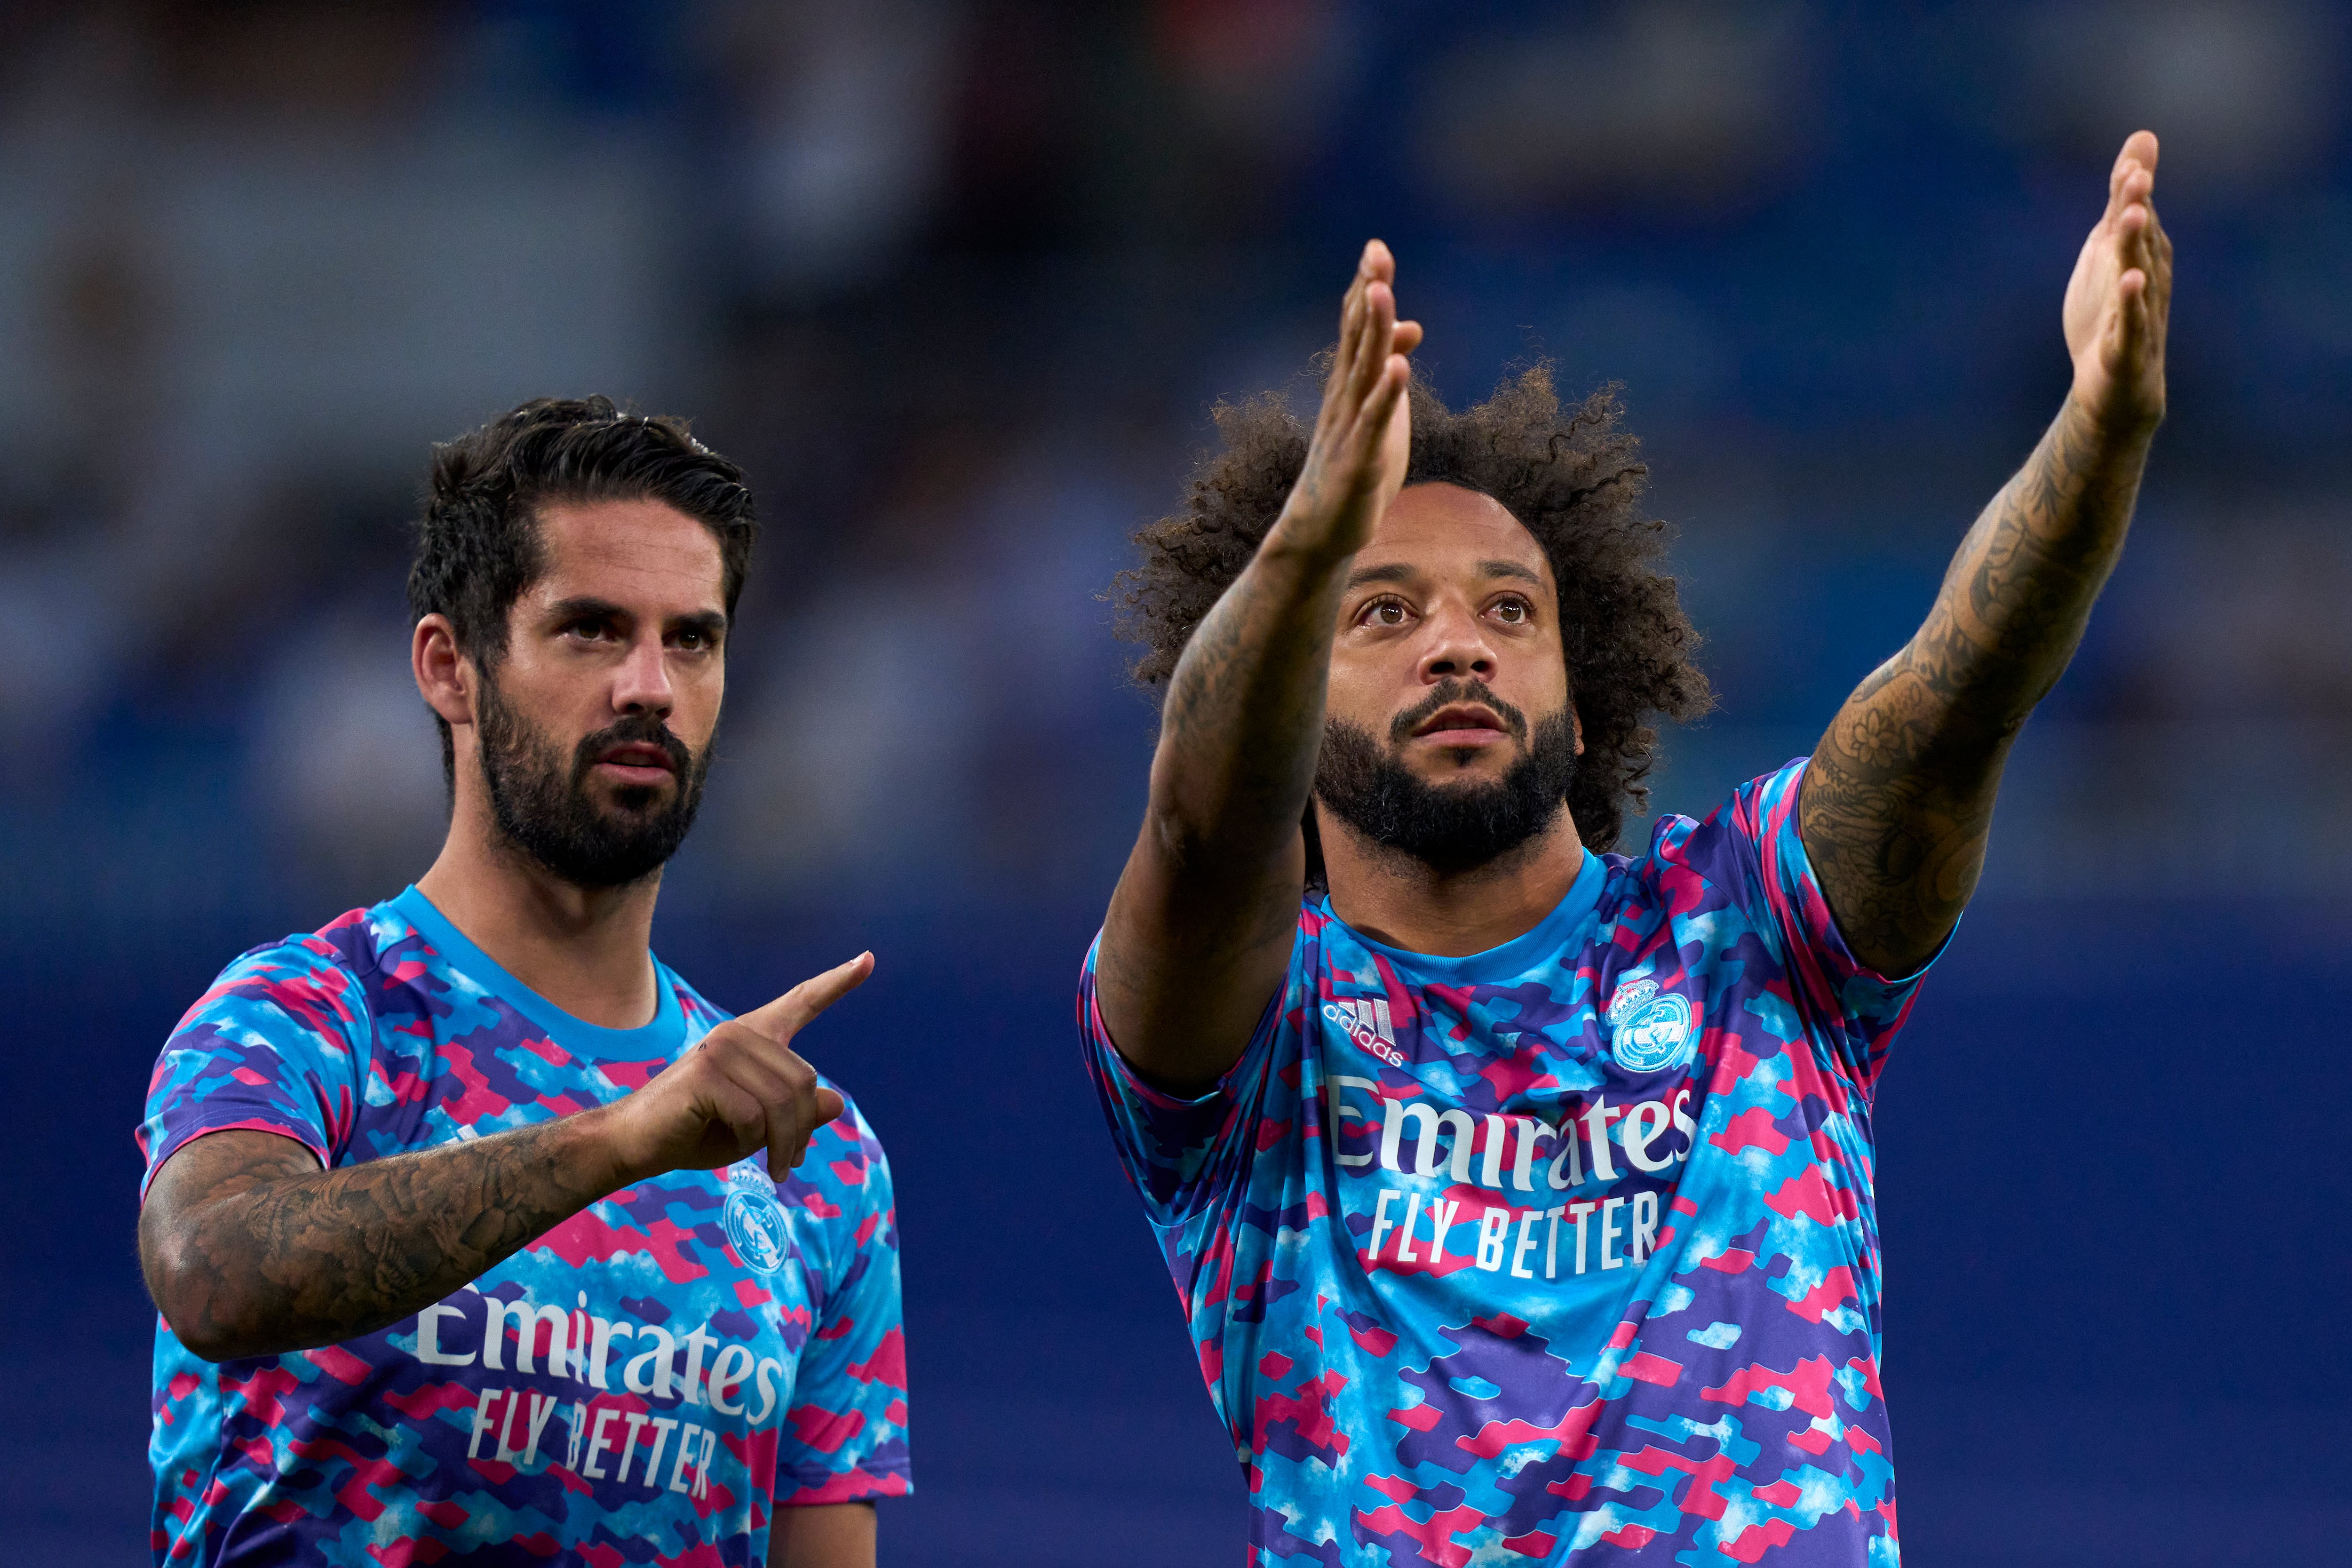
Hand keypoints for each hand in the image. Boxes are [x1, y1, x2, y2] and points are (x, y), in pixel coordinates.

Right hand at [605, 953, 872, 1181]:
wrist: (632, 1143)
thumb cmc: (696, 1132)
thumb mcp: (758, 1127)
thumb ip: (797, 1112)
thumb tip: (836, 1102)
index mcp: (753, 1037)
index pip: (800, 1002)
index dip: (837, 983)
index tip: (868, 959)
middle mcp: (738, 1033)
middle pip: (804, 1081)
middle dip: (801, 1130)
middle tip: (789, 1163)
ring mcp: (721, 1049)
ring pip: (783, 1102)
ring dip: (781, 1143)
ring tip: (772, 1166)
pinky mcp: (706, 1074)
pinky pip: (754, 1117)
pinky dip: (749, 1142)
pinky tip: (728, 1145)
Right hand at [1276, 239, 1422, 560]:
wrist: (1323, 529)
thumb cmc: (1354, 464)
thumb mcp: (1381, 410)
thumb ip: (1391, 366)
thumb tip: (1410, 326)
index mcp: (1349, 384)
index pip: (1356, 327)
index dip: (1366, 288)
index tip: (1376, 248)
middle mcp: (1344, 398)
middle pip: (1357, 338)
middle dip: (1367, 295)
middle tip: (1375, 253)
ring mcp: (1349, 427)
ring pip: (1363, 372)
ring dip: (1372, 333)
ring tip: (1382, 295)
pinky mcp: (1359, 460)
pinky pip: (1373, 423)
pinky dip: (1386, 396)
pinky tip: (1399, 369)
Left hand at [2063, 130, 2171, 435]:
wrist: (2116, 385)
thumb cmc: (2114, 312)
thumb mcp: (2110, 248)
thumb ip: (2122, 199)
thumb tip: (2141, 140)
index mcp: (2141, 255)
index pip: (2135, 215)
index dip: (2131, 189)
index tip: (2130, 160)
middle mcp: (2147, 278)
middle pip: (2141, 238)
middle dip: (2137, 206)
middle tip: (2134, 176)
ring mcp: (2140, 312)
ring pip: (2139, 273)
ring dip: (2136, 245)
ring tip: (2133, 216)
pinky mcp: (2127, 346)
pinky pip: (2132, 320)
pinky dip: (2131, 301)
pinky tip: (2130, 280)